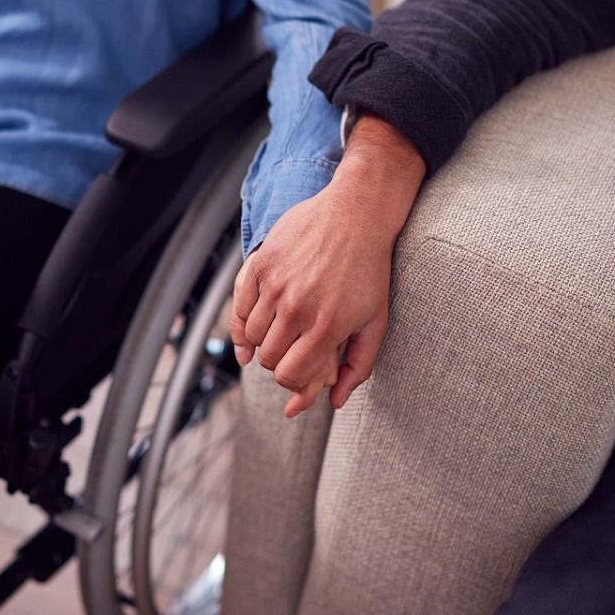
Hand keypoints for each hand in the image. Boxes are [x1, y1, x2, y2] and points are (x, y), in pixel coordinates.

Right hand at [230, 113, 424, 417]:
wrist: (357, 213)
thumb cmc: (369, 269)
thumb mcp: (375, 321)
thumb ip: (358, 366)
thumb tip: (335, 401)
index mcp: (327, 327)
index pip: (289, 375)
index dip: (293, 382)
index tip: (300, 373)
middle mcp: (297, 308)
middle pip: (269, 358)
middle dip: (279, 362)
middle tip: (291, 353)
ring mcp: (275, 285)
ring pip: (253, 334)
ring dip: (263, 341)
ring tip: (279, 334)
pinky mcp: (261, 264)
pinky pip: (239, 306)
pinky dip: (242, 322)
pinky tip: (250, 329)